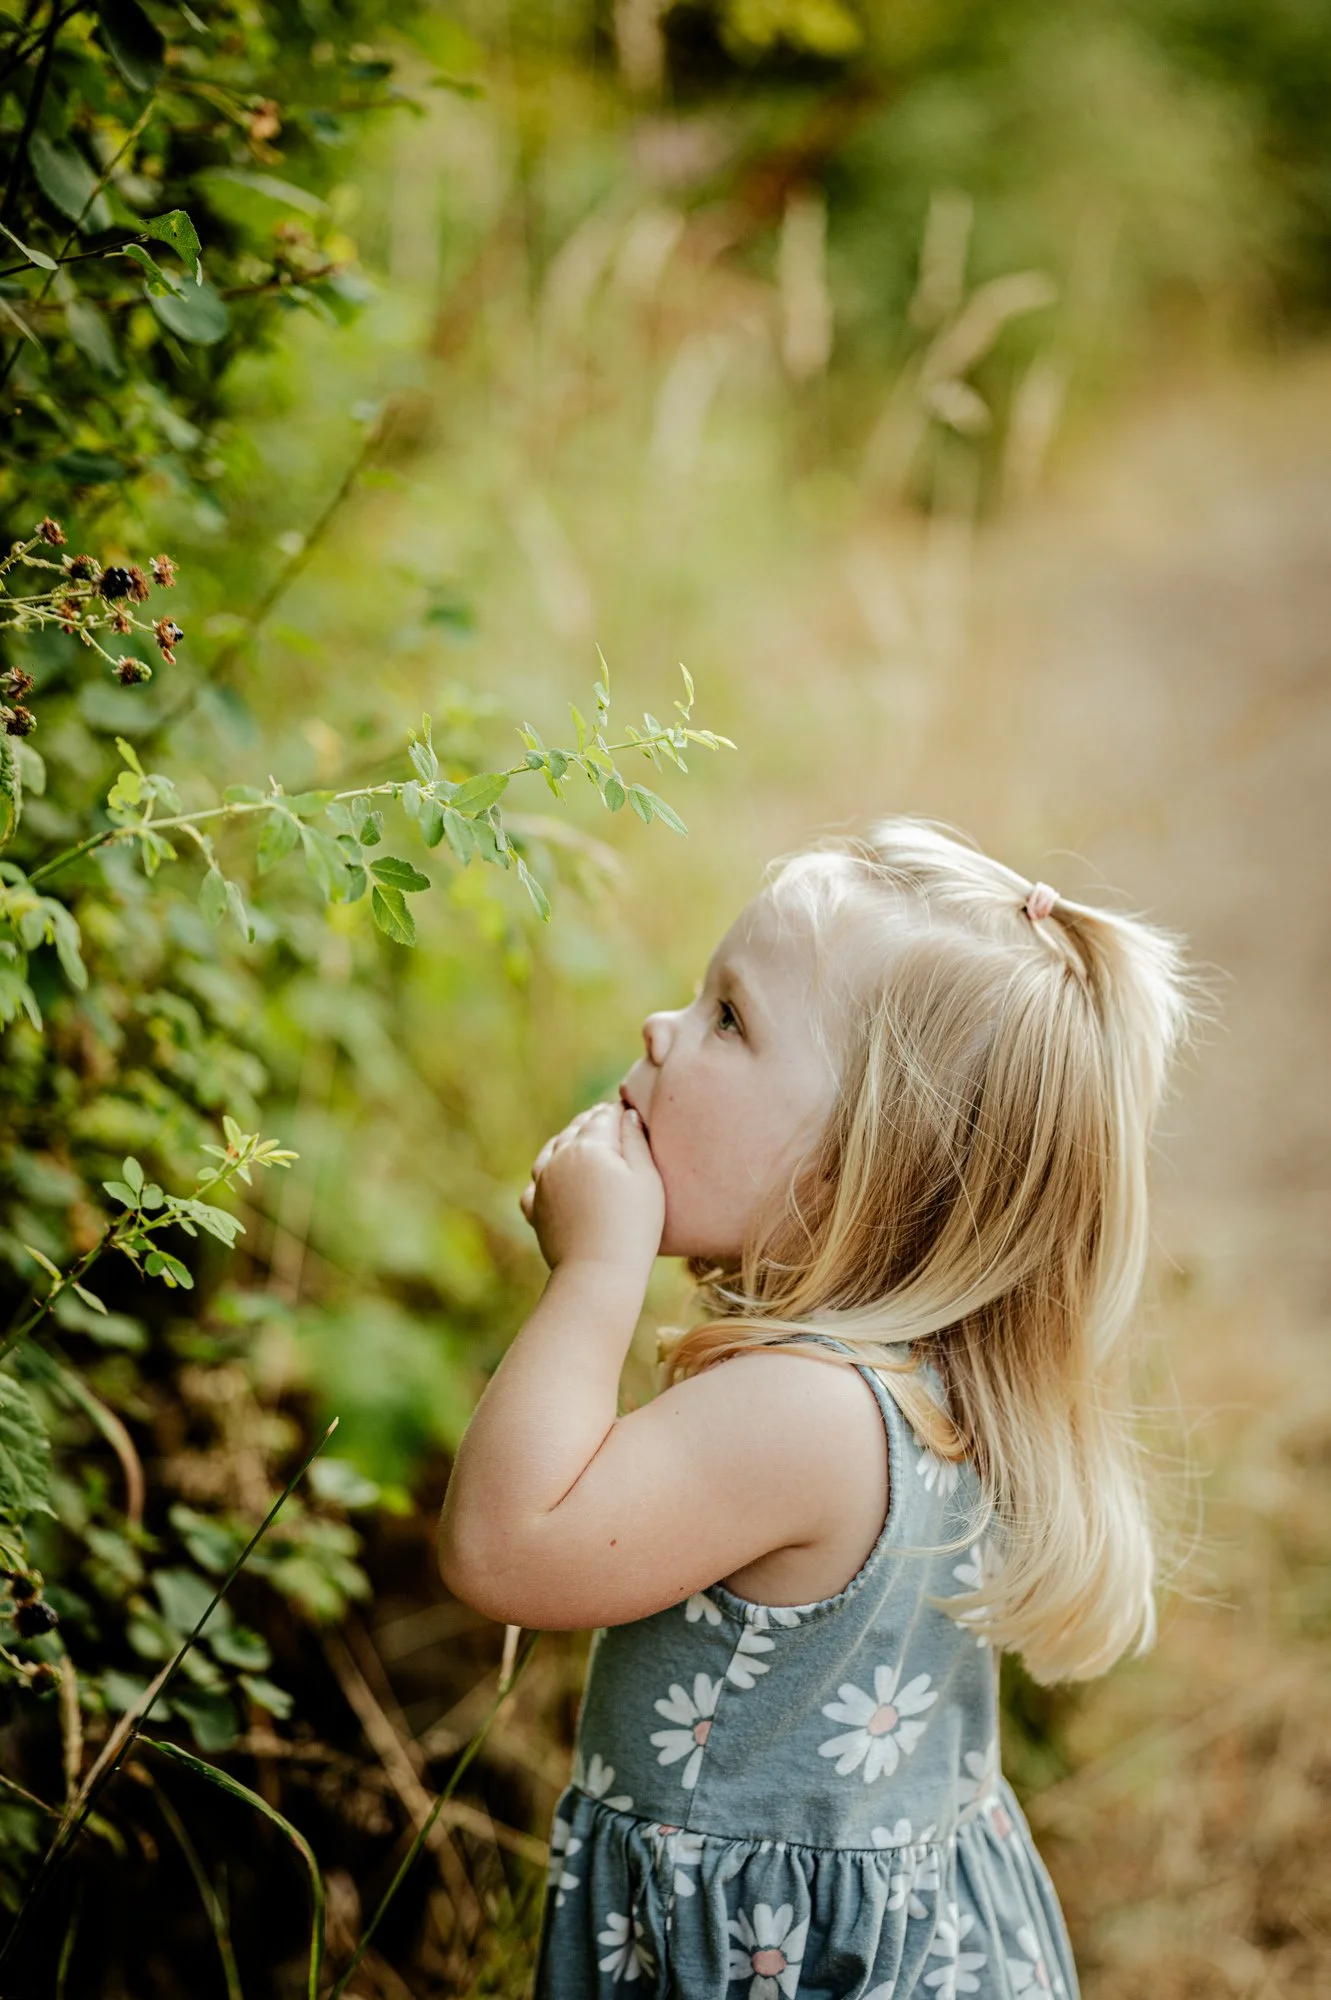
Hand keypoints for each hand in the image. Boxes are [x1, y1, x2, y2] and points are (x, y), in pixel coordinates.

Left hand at [519, 1101, 664, 1275]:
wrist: (598, 1271)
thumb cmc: (633, 1224)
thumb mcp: (647, 1178)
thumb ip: (637, 1141)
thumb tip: (627, 1115)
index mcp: (589, 1146)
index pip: (604, 1117)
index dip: (617, 1111)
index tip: (626, 1109)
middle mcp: (559, 1158)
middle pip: (575, 1129)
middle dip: (591, 1121)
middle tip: (604, 1115)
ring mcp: (543, 1183)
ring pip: (552, 1151)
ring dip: (566, 1141)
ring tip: (579, 1140)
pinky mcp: (535, 1208)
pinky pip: (535, 1183)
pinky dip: (545, 1174)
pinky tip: (553, 1177)